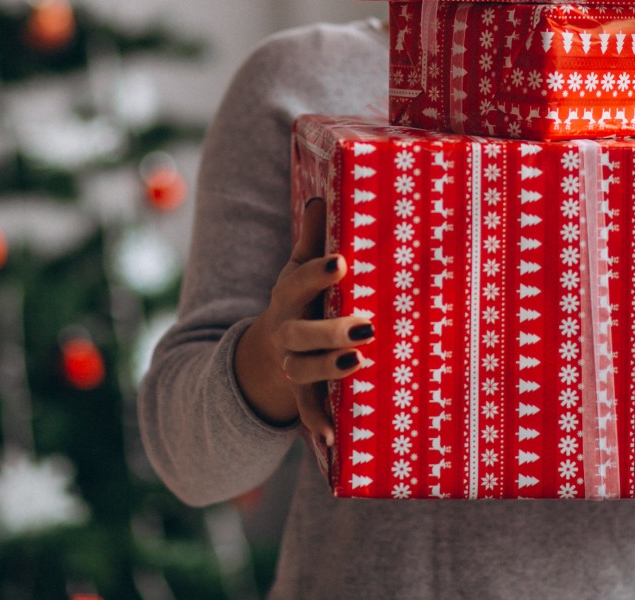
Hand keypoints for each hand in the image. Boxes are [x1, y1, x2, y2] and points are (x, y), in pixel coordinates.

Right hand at [232, 198, 369, 445]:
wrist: (268, 345)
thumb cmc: (300, 298)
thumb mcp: (300, 268)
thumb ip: (315, 238)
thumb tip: (322, 196)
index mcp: (288, 295)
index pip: (300, 281)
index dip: (319, 272)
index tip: (343, 263)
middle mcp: (286, 330)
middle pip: (301, 332)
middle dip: (330, 330)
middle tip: (365, 325)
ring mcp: (291, 363)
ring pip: (303, 369)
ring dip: (328, 368)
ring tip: (357, 362)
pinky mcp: (301, 391)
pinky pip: (306, 409)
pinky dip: (318, 423)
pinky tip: (334, 438)